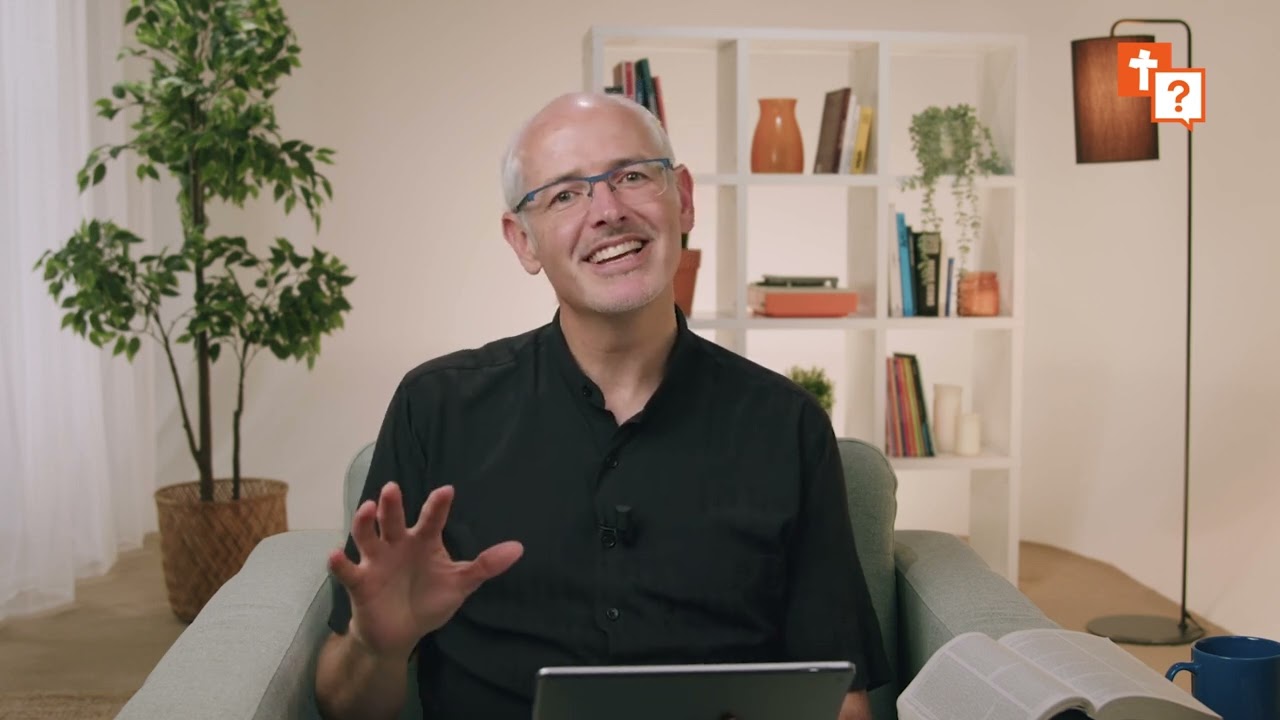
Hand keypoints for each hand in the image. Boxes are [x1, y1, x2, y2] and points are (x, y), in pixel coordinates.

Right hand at [327, 482, 523, 659]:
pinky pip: (347, 570)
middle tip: (392, 488)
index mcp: (423, 541)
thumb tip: (519, 548)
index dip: (438, 506)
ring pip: (367, 536)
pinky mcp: (359, 582)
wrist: (400, 634)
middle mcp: (397, 544)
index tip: (447, 491)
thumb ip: (485, 566)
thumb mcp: (460, 584)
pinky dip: (339, 563)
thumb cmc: (429, 600)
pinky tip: (336, 555)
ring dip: (364, 522)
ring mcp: (376, 561)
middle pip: (393, 520)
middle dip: (392, 505)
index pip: (432, 519)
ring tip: (366, 509)